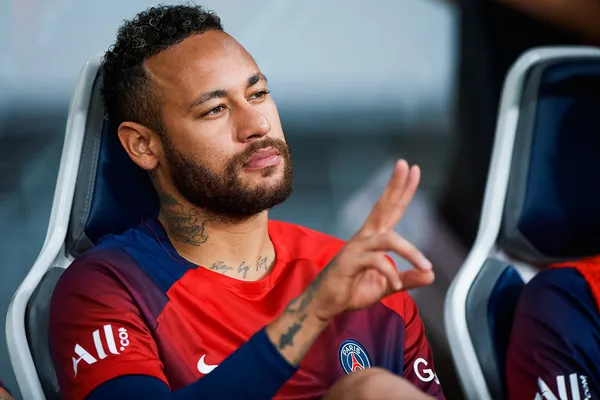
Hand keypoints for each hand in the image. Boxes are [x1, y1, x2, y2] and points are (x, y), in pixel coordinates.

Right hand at [305, 160, 433, 322]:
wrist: (326, 304)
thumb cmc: (352, 291)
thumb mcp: (386, 286)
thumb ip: (408, 279)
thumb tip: (430, 275)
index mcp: (374, 238)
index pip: (391, 209)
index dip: (402, 190)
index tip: (413, 170)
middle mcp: (365, 237)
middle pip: (383, 207)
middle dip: (396, 186)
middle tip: (407, 166)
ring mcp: (356, 248)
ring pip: (388, 239)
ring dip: (410, 251)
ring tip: (425, 265)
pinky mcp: (350, 261)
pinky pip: (377, 262)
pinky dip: (391, 274)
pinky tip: (395, 285)